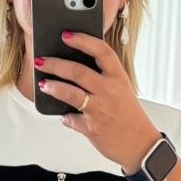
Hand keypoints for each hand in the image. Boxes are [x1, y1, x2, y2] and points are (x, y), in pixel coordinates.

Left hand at [35, 31, 161, 172]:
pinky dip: (65, 117)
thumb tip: (73, 71)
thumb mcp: (122, 90)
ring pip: (70, 93)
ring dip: (53, 87)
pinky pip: (71, 119)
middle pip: (78, 71)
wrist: (140, 145)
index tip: (66, 35)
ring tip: (43, 84)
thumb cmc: (129, 115)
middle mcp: (110, 91)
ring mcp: (100, 110)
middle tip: (41, 60)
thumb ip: (102, 79)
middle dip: (55, 64)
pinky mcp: (92, 128)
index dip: (82, 40)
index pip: (101, 51)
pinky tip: (62, 115)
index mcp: (119, 78)